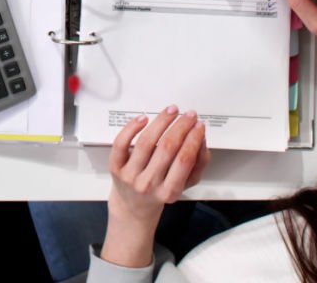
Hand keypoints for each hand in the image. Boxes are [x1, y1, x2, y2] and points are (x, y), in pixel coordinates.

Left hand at [109, 106, 210, 221]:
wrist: (134, 205)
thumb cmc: (160, 192)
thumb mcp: (185, 185)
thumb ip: (198, 164)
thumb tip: (201, 139)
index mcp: (168, 192)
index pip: (184, 160)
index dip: (194, 139)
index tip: (199, 126)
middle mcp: (147, 184)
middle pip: (167, 148)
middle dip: (181, 127)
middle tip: (189, 116)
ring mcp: (130, 175)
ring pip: (146, 141)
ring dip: (162, 121)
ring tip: (172, 111)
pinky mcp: (115, 166)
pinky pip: (121, 143)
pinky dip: (132, 127)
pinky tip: (144, 118)